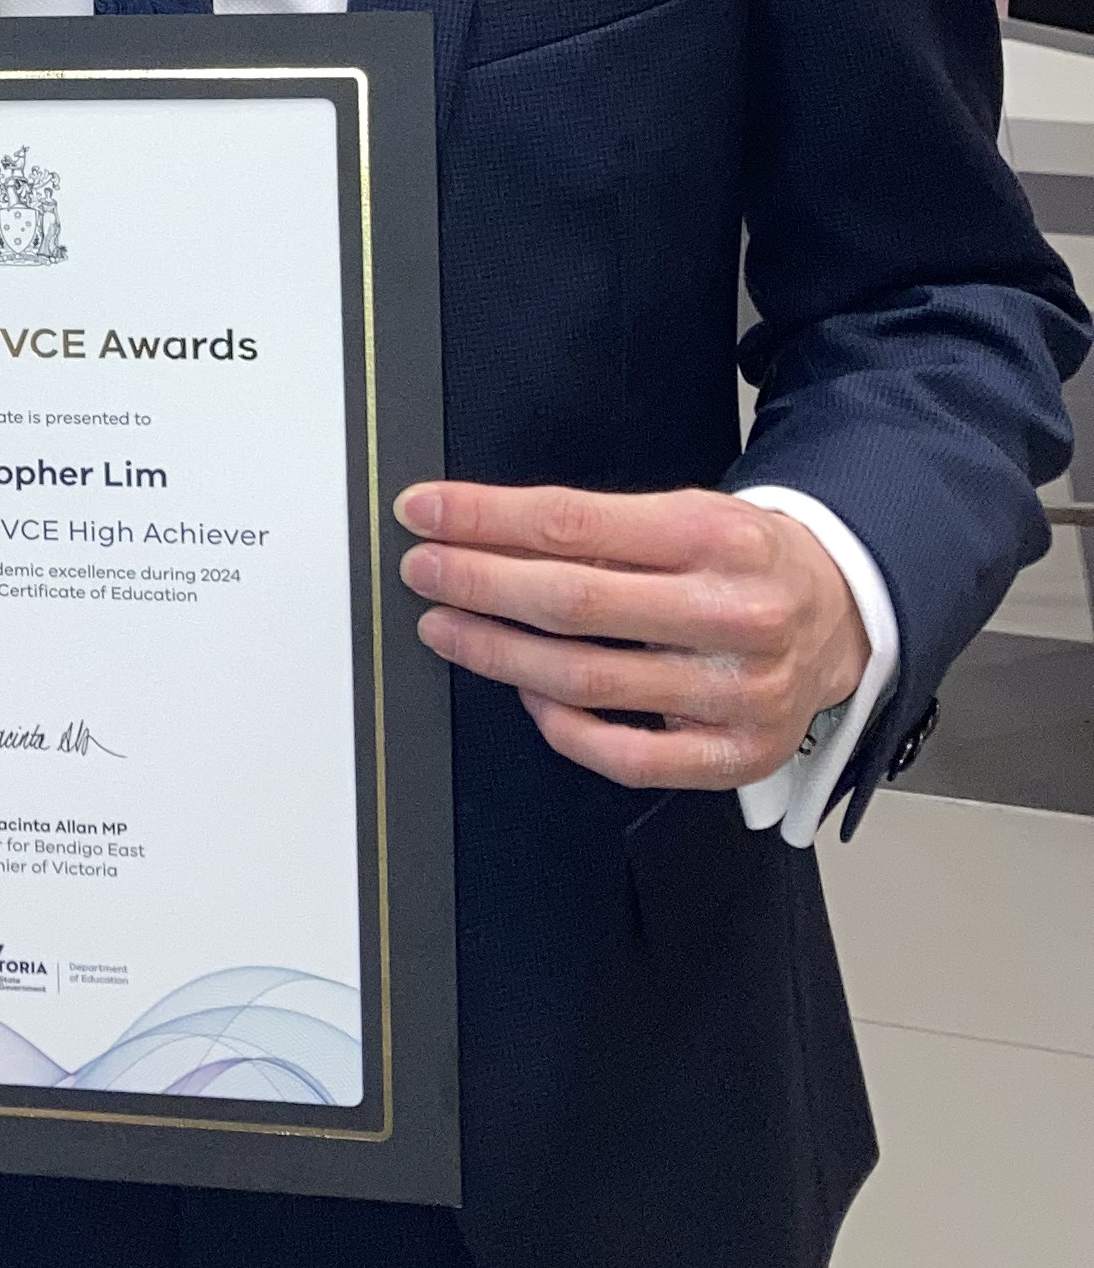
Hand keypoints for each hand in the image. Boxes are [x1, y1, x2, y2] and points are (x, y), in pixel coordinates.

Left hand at [396, 482, 868, 793]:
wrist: (844, 616)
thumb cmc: (746, 561)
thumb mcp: (687, 513)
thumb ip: (598, 527)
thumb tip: (484, 532)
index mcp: (716, 537)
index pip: (573, 524)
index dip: (483, 519)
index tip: (423, 512)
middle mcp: (732, 614)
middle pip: (573, 602)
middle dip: (478, 583)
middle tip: (423, 571)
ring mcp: (738, 693)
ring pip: (586, 680)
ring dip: (498, 653)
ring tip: (448, 628)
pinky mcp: (737, 755)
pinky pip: (625, 755)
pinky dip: (561, 726)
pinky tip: (526, 692)